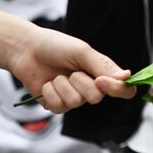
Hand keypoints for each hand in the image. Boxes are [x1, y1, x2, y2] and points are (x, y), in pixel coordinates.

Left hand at [7, 25, 136, 113]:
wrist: (26, 50)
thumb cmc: (55, 46)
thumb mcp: (82, 51)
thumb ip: (102, 66)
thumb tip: (126, 77)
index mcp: (101, 72)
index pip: (122, 89)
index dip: (117, 89)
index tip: (101, 81)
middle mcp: (90, 87)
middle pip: (96, 97)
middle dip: (81, 83)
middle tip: (71, 71)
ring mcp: (73, 97)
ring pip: (76, 102)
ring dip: (62, 86)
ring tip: (56, 75)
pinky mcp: (57, 105)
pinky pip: (59, 106)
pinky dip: (50, 92)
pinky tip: (46, 84)